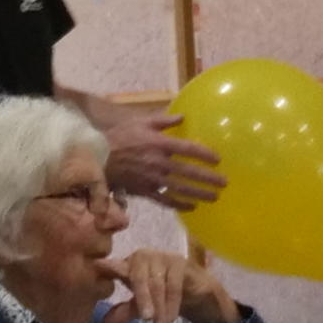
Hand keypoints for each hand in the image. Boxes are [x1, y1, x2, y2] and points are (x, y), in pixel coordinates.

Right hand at [85, 94, 224, 210]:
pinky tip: (191, 207)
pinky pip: (165, 200)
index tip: (218, 159)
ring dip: (199, 194)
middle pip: (189, 173)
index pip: (189, 149)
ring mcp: (153, 179)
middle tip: (224, 183)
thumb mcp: (141, 122)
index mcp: (160, 144)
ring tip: (214, 197)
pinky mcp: (145, 191)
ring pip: (181, 189)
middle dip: (208, 179)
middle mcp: (160, 163)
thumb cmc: (120, 136)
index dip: (205, 154)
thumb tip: (182, 115)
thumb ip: (163, 120)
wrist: (98, 157)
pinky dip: (179, 205)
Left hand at [105, 243, 238, 322]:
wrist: (196, 294)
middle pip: (138, 276)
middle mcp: (143, 257)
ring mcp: (162, 257)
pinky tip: (171, 318)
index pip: (116, 266)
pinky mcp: (180, 262)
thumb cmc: (163, 296)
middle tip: (146, 319)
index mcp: (129, 264)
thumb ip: (124, 312)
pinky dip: (172, 304)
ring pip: (156, 282)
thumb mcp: (142, 307)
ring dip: (159, 306)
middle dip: (142, 299)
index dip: (109, 266)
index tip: (99, 266)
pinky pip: (174, 284)